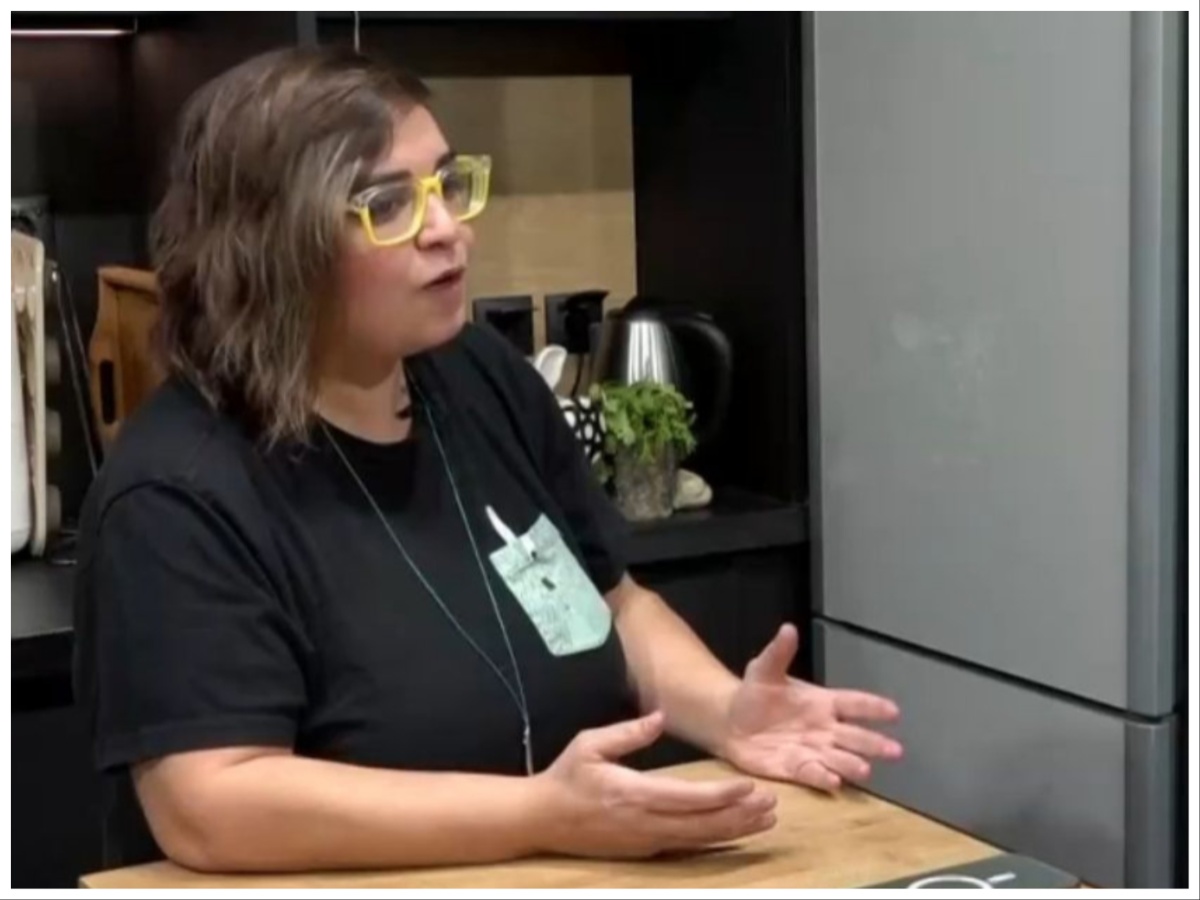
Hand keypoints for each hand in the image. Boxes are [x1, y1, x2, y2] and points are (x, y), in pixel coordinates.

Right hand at [534, 711, 777, 858]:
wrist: (540, 819)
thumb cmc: (565, 776)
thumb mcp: (589, 743)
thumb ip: (627, 733)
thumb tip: (659, 717)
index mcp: (631, 793)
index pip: (686, 798)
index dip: (721, 796)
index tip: (750, 787)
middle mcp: (643, 823)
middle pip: (701, 825)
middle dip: (740, 816)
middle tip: (772, 805)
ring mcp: (644, 841)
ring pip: (699, 840)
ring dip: (734, 831)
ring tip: (765, 821)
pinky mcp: (644, 851)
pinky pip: (686, 847)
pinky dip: (714, 840)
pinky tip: (734, 833)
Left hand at [720, 624, 902, 791]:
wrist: (731, 722)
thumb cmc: (754, 694)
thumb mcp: (764, 670)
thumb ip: (779, 652)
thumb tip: (788, 629)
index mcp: (822, 702)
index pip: (853, 703)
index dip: (873, 707)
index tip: (894, 711)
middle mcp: (824, 728)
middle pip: (855, 736)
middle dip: (874, 743)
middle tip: (895, 750)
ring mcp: (813, 750)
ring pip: (839, 758)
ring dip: (852, 764)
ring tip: (866, 769)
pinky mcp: (796, 768)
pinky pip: (814, 774)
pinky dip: (824, 778)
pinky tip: (835, 782)